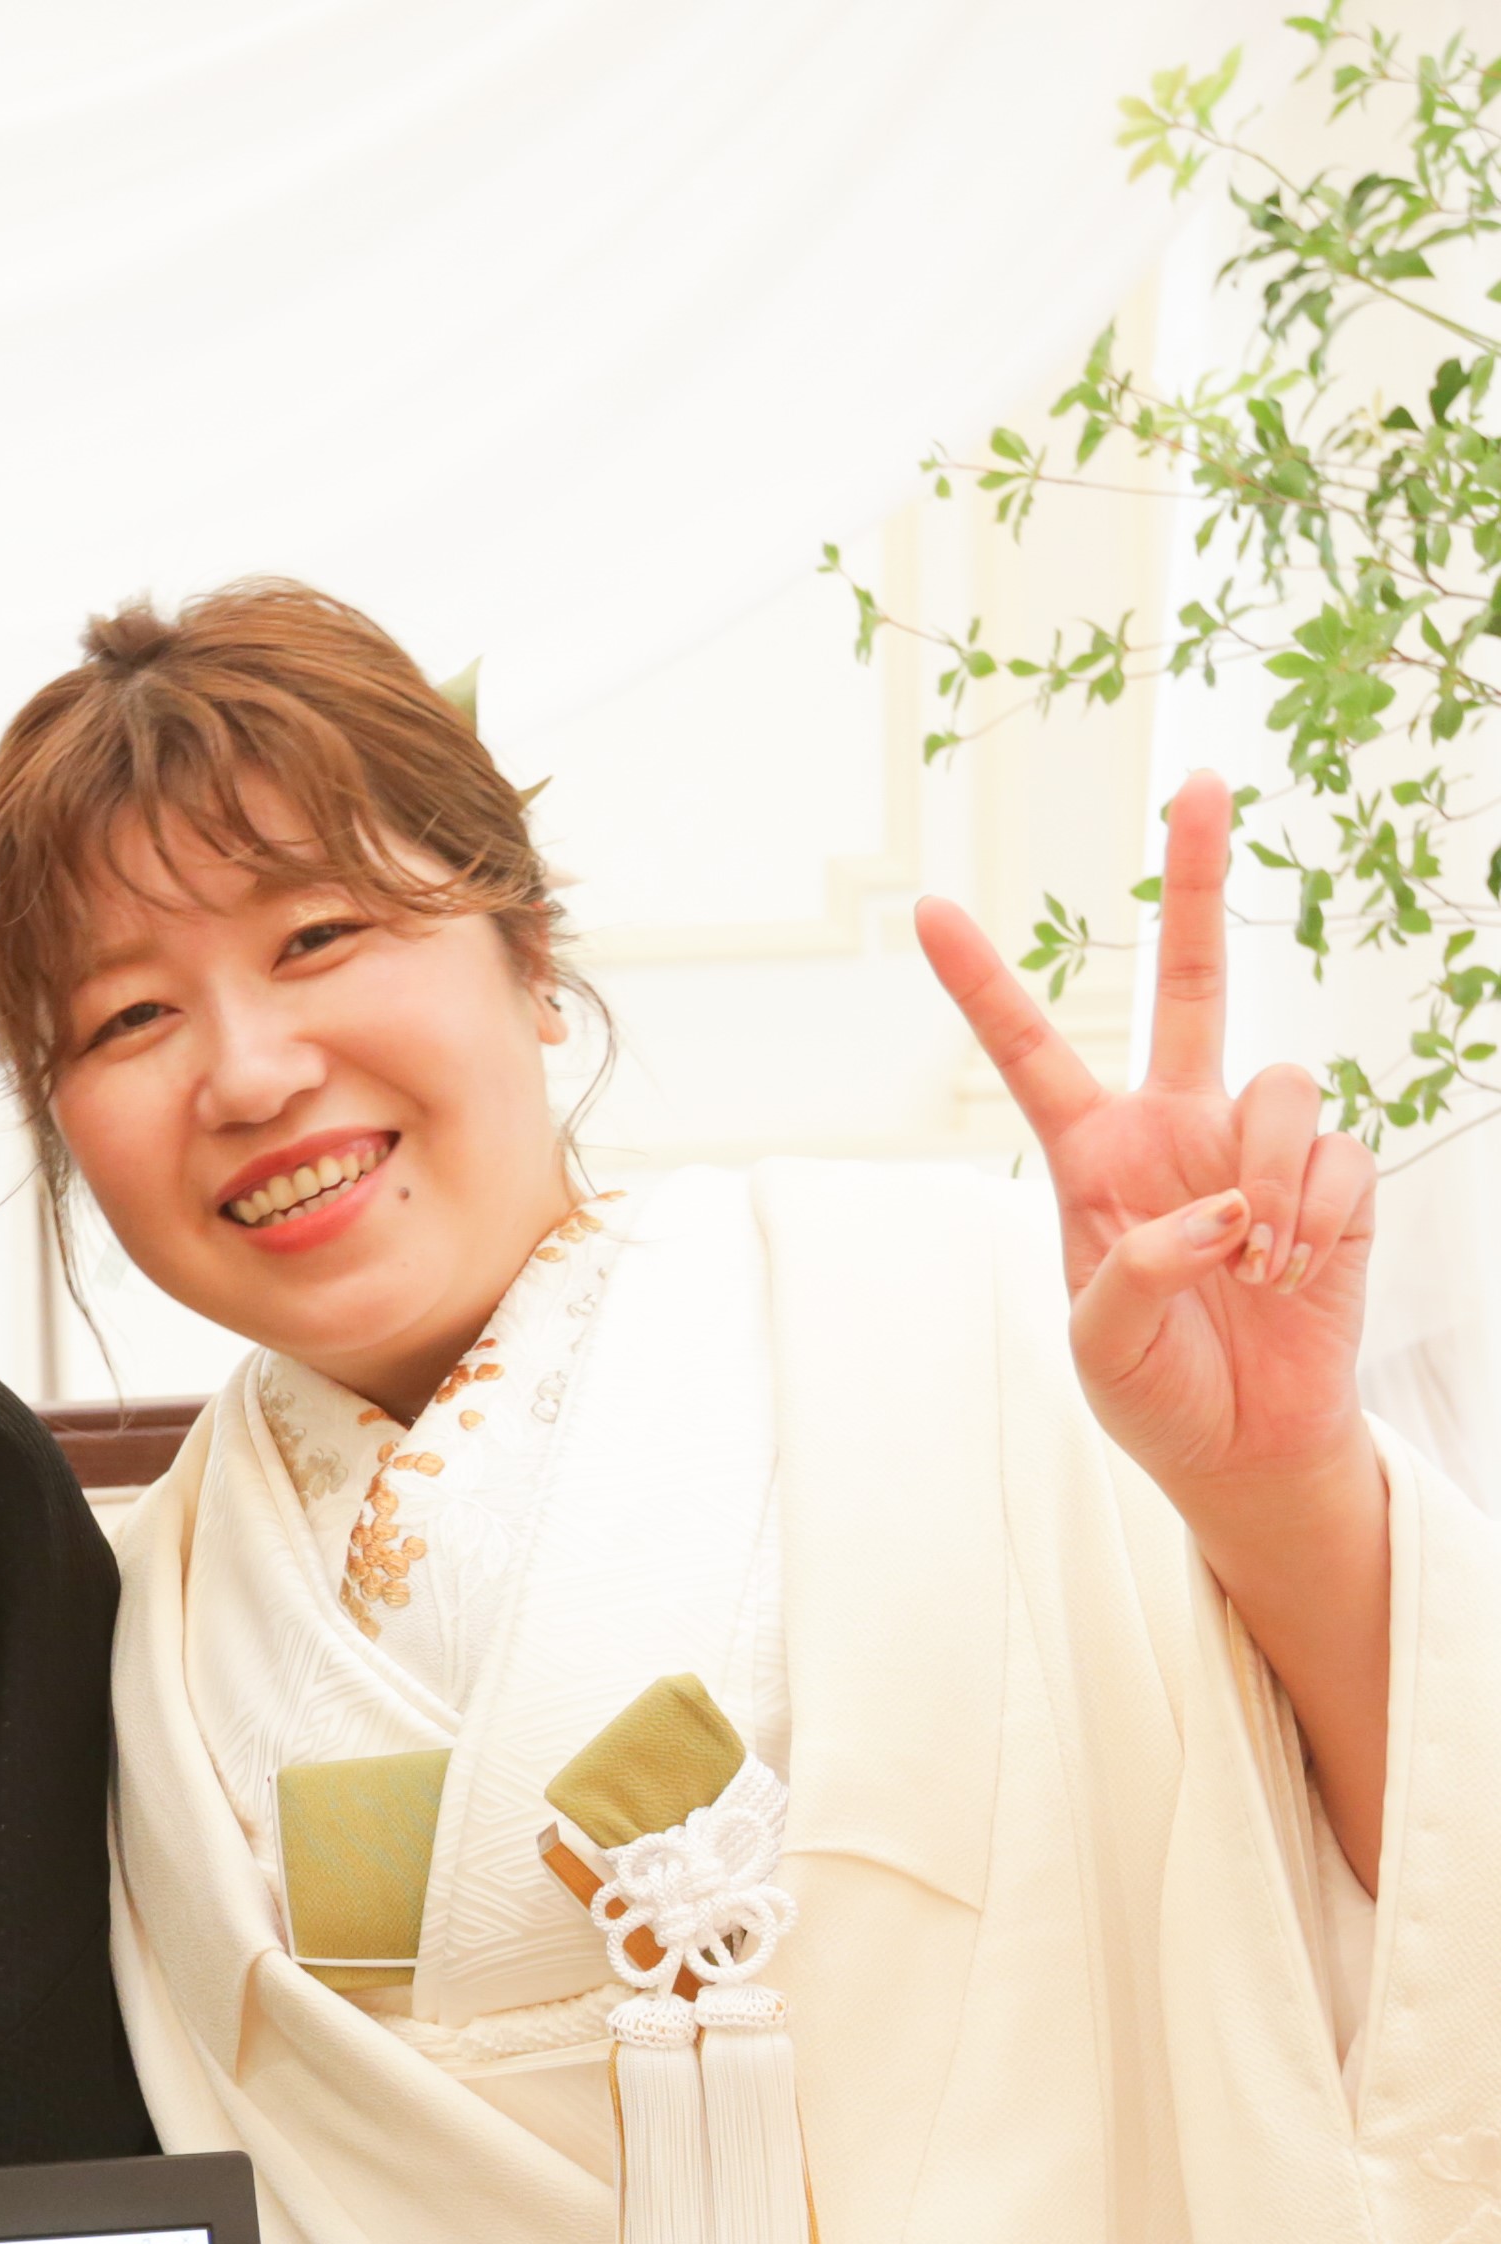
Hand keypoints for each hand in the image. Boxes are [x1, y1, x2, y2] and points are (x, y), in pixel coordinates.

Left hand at [915, 773, 1373, 1505]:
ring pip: (1285, 1084)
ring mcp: (1257, 1143)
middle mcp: (1176, 1126)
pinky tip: (1294, 1274)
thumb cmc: (1155, 1390)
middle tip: (1200, 781)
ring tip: (1255, 1267)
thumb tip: (1212, 1210)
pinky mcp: (1333, 1176)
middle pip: (1188, 982)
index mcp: (1092, 1157)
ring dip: (1272, 1181)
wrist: (1246, 1440)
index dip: (981, 982)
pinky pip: (1338, 1155)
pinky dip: (1316, 1220)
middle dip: (1196, 882)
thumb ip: (1134, 1276)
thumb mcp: (1102, 1348)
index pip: (1030, 1051)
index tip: (926, 910)